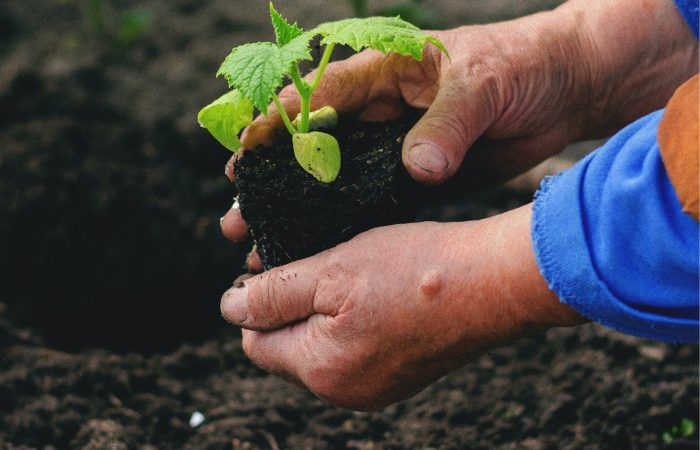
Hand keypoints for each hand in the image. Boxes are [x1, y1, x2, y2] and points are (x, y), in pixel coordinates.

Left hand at [220, 205, 584, 409]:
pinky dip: (356, 320)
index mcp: (321, 371)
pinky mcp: (403, 374)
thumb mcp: (331, 270)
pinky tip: (378, 291)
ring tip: (352, 272)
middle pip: (289, 348)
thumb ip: (273, 294)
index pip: (257, 342)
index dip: (259, 300)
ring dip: (325, 311)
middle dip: (293, 306)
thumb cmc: (415, 270)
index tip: (281, 265)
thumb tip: (229, 310)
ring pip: (323, 347)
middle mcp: (346, 392)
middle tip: (320, 262)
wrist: (496, 283)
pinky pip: (358, 349)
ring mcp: (378, 387)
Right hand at [221, 0, 697, 255]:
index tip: (244, 156)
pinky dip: (343, 225)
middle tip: (238, 214)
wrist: (566, 88)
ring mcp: (395, 146)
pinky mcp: (416, 176)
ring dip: (299, 211)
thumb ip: (447, 125)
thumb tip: (419, 170)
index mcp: (384, 71)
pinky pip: (371, 201)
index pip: (315, 95)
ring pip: (333, 181)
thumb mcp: (483, 84)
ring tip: (261, 242)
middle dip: (272, 181)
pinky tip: (316, 248)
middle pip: (311, 147)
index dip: (276, 125)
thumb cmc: (522, 66)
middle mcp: (380, 109)